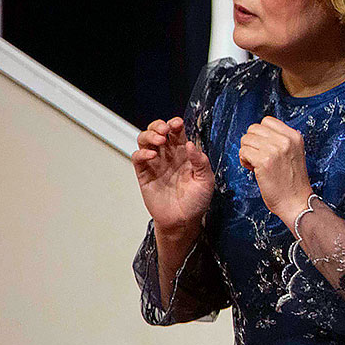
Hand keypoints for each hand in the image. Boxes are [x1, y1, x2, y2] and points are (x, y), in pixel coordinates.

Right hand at [132, 117, 213, 232]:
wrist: (184, 221)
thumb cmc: (197, 201)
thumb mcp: (206, 180)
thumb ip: (201, 162)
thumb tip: (190, 144)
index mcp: (184, 154)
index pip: (177, 133)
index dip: (175, 124)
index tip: (178, 123)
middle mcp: (168, 156)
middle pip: (157, 132)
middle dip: (159, 125)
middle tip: (165, 130)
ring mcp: (155, 164)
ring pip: (145, 141)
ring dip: (149, 135)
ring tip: (159, 140)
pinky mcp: (144, 175)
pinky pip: (138, 159)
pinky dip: (142, 153)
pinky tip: (152, 156)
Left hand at [239, 116, 313, 228]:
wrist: (296, 202)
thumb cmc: (293, 182)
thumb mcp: (294, 153)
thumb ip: (281, 141)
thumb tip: (258, 134)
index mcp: (295, 136)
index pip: (267, 121)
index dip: (260, 134)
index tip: (264, 147)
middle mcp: (286, 140)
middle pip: (254, 128)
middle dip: (252, 142)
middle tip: (258, 157)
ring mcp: (275, 150)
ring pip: (246, 139)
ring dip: (246, 151)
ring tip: (256, 164)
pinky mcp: (264, 161)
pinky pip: (243, 152)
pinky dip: (244, 160)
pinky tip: (252, 169)